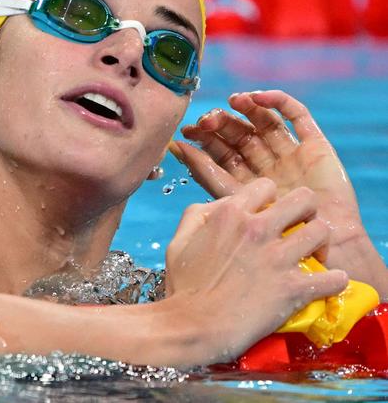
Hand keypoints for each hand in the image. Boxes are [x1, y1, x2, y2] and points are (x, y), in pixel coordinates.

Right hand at [164, 178, 347, 360]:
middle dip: (306, 211)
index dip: (270, 200)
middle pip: (304, 200)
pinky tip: (327, 284)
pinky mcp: (293, 288)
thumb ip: (198, 216)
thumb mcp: (179, 240)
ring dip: (321, 244)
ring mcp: (277, 257)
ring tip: (314, 257)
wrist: (191, 325)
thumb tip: (218, 208)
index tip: (268, 217)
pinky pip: (333, 277)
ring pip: (321, 232)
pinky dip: (334, 281)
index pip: (266, 187)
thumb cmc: (182, 285)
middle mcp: (257, 228)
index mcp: (230, 214)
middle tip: (300, 229)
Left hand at [176, 90, 386, 290]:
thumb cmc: (276, 235)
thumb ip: (205, 180)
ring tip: (232, 101)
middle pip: (237, 136)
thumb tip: (173, 151)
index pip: (218, 156)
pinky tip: (258, 96)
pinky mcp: (315, 146)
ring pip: (262, 123)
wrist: (328, 250)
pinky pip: (297, 116)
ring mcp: (289, 155)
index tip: (185, 134)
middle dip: (220, 125)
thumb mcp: (233, 207)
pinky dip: (278, 102)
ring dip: (246, 109)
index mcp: (245, 184)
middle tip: (206, 120)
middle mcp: (265, 167)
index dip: (202, 143)